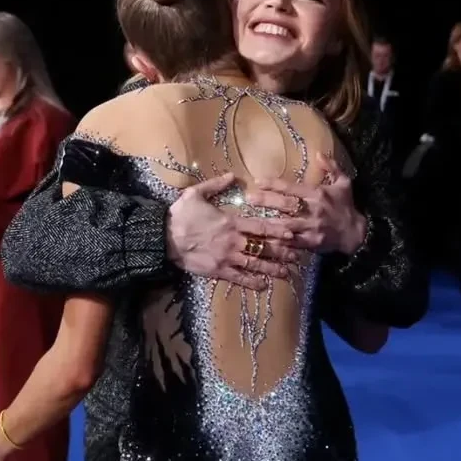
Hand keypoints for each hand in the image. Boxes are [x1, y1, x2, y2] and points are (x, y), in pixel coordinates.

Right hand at [166, 173, 300, 290]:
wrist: (163, 237)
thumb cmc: (180, 215)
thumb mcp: (195, 194)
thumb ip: (216, 185)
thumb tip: (232, 175)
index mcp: (231, 222)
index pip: (260, 226)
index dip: (278, 230)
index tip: (292, 232)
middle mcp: (233, 241)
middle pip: (263, 247)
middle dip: (281, 252)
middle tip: (297, 255)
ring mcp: (226, 258)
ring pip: (255, 264)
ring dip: (272, 269)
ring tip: (287, 273)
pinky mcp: (218, 271)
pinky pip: (239, 278)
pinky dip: (252, 282)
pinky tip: (264, 285)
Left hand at [249, 153, 366, 255]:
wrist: (355, 233)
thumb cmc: (345, 206)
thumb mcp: (343, 183)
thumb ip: (331, 167)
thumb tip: (318, 153)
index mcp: (317, 194)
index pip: (292, 187)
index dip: (274, 184)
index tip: (258, 181)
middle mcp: (313, 210)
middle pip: (286, 205)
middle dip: (266, 201)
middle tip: (248, 198)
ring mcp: (311, 227)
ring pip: (285, 224)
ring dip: (267, 222)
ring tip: (249, 219)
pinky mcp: (310, 242)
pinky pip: (291, 242)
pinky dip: (277, 240)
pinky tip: (263, 238)